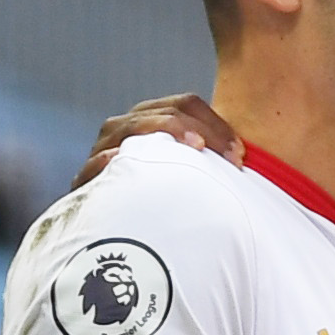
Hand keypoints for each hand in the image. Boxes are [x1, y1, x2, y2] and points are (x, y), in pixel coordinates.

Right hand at [79, 92, 235, 189]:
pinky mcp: (86, 178)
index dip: (217, 123)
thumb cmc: (161, 203)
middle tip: (232, 159)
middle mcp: (126, 127)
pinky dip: (113, 159)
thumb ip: (209, 164)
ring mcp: (104, 149)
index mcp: (150, 120)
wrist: (112, 231)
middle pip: (166, 111)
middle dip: (204, 130)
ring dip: (166, 132)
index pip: (186, 104)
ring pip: (134, 128)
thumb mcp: (185, 178)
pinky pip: (98, 163)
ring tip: (197, 147)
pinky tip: (133, 160)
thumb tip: (247, 164)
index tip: (240, 155)